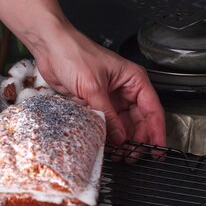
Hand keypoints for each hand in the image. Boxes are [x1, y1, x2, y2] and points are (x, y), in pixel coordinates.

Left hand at [31, 22, 165, 159]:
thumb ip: (107, 114)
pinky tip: (104, 144)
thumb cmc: (73, 52)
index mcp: (132, 79)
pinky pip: (104, 122)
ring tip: (118, 154)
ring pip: (121, 124)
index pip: (152, 109)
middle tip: (131, 157)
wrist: (49, 48)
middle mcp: (123, 88)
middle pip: (138, 120)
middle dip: (136, 139)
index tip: (156, 150)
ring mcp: (108, 96)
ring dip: (120, 140)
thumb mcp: (93, 86)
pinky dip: (105, 134)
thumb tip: (120, 137)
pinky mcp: (93, 102)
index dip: (156, 131)